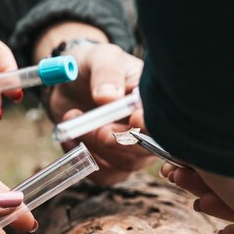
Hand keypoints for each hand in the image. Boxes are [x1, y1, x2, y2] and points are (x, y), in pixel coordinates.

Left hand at [46, 41, 150, 184]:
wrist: (70, 82)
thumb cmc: (92, 65)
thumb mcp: (99, 57)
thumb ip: (106, 72)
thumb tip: (108, 98)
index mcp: (154, 101)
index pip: (164, 122)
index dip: (150, 126)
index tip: (133, 119)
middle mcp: (150, 129)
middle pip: (146, 149)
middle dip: (115, 140)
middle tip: (88, 124)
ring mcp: (135, 149)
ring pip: (125, 164)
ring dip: (95, 147)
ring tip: (72, 118)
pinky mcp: (114, 163)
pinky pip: (107, 176)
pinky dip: (86, 162)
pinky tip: (70, 140)